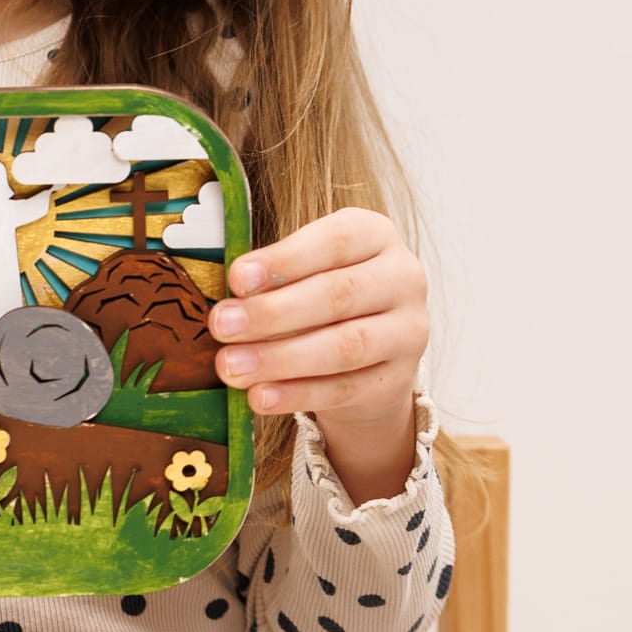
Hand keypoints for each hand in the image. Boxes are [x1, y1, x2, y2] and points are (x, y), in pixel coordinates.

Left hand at [208, 208, 426, 431]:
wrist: (370, 354)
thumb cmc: (321, 295)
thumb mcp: (303, 271)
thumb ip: (274, 277)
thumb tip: (227, 302)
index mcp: (375, 234)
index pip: (333, 242)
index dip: (283, 260)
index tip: (237, 279)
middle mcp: (403, 278)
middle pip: (337, 295)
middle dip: (272, 313)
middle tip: (222, 325)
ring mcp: (408, 331)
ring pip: (343, 347)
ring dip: (280, 359)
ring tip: (231, 366)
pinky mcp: (400, 380)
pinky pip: (345, 389)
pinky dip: (297, 394)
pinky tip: (260, 397)